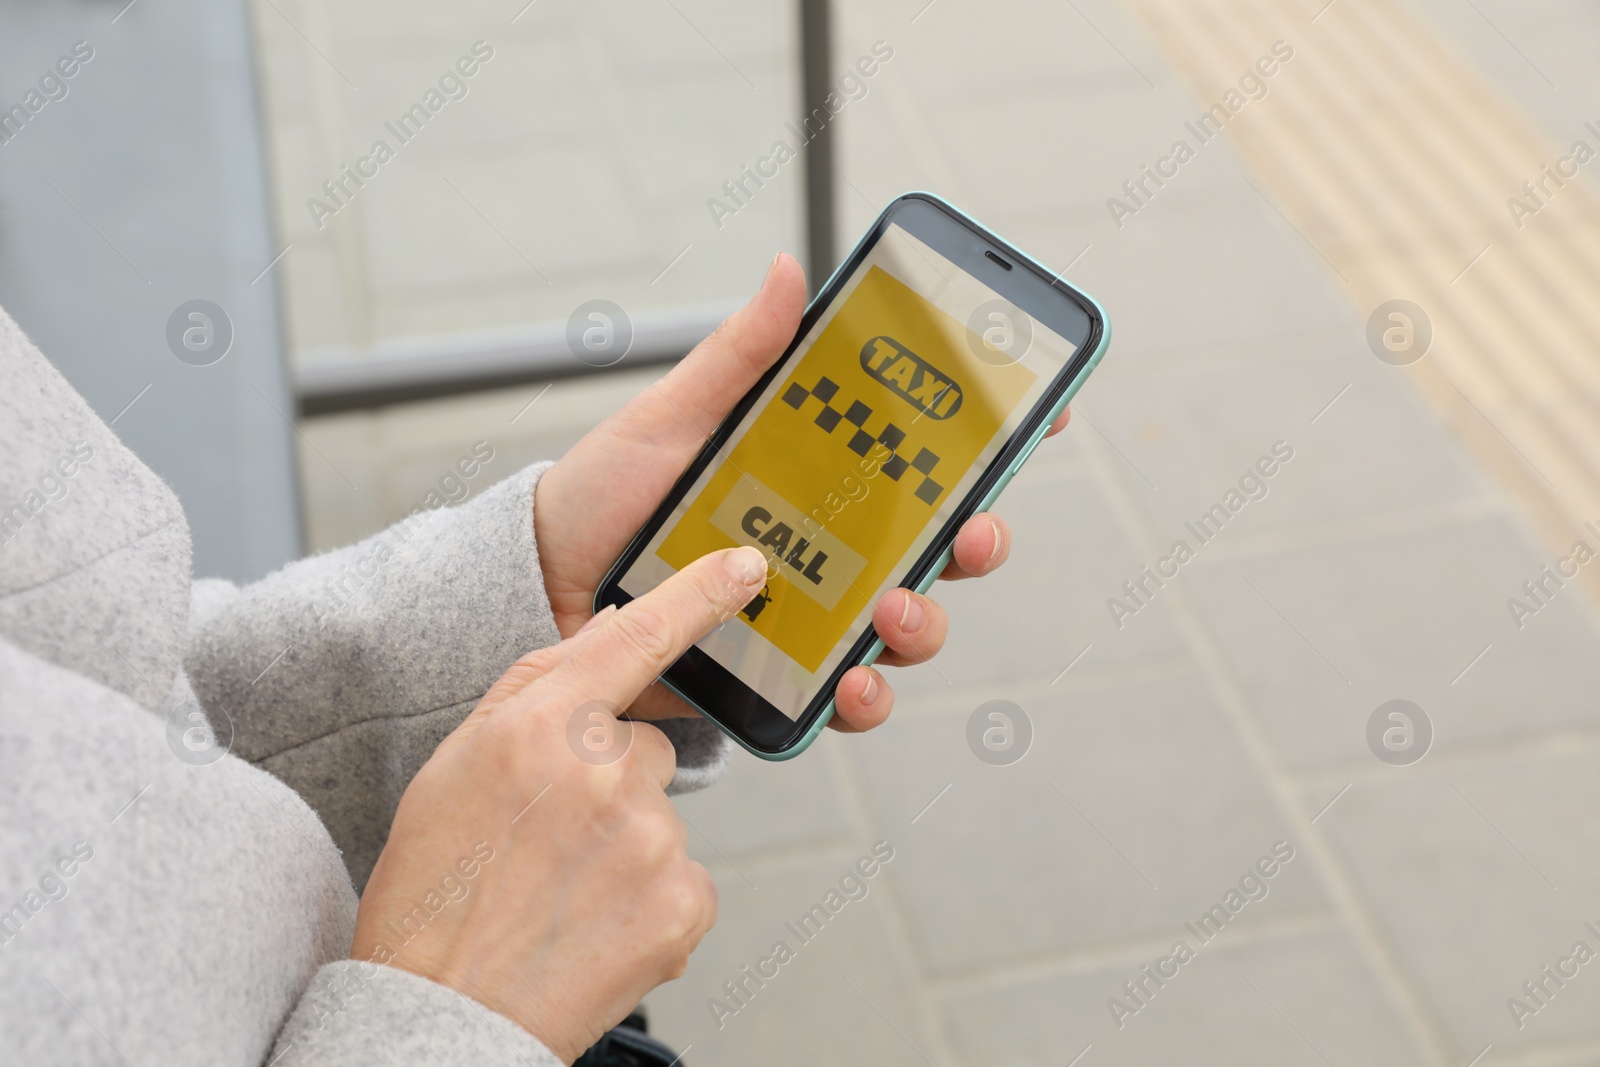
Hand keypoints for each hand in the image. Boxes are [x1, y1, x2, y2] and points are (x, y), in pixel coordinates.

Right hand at [353, 545, 769, 1063]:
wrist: (442, 1017)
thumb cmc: (434, 895)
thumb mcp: (454, 770)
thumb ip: (530, 705)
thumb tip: (595, 667)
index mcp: (538, 725)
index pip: (636, 638)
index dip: (698, 595)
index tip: (745, 567)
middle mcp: (604, 770)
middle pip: (646, 749)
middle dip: (611, 785)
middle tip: (549, 845)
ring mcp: (652, 838)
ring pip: (660, 818)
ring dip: (626, 849)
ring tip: (561, 896)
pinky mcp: (684, 902)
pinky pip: (683, 879)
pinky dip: (650, 902)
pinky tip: (594, 927)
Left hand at [534, 253, 1069, 730]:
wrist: (538, 591)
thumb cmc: (607, 496)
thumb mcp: (672, 416)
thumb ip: (740, 357)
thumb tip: (790, 270)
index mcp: (822, 476)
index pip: (927, 455)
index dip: (994, 436)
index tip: (1044, 412)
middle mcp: (833, 546)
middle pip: (941, 543)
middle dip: (980, 538)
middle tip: (975, 530)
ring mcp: (814, 613)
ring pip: (911, 621)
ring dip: (928, 621)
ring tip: (895, 612)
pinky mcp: (782, 676)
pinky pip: (848, 695)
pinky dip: (867, 697)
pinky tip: (855, 686)